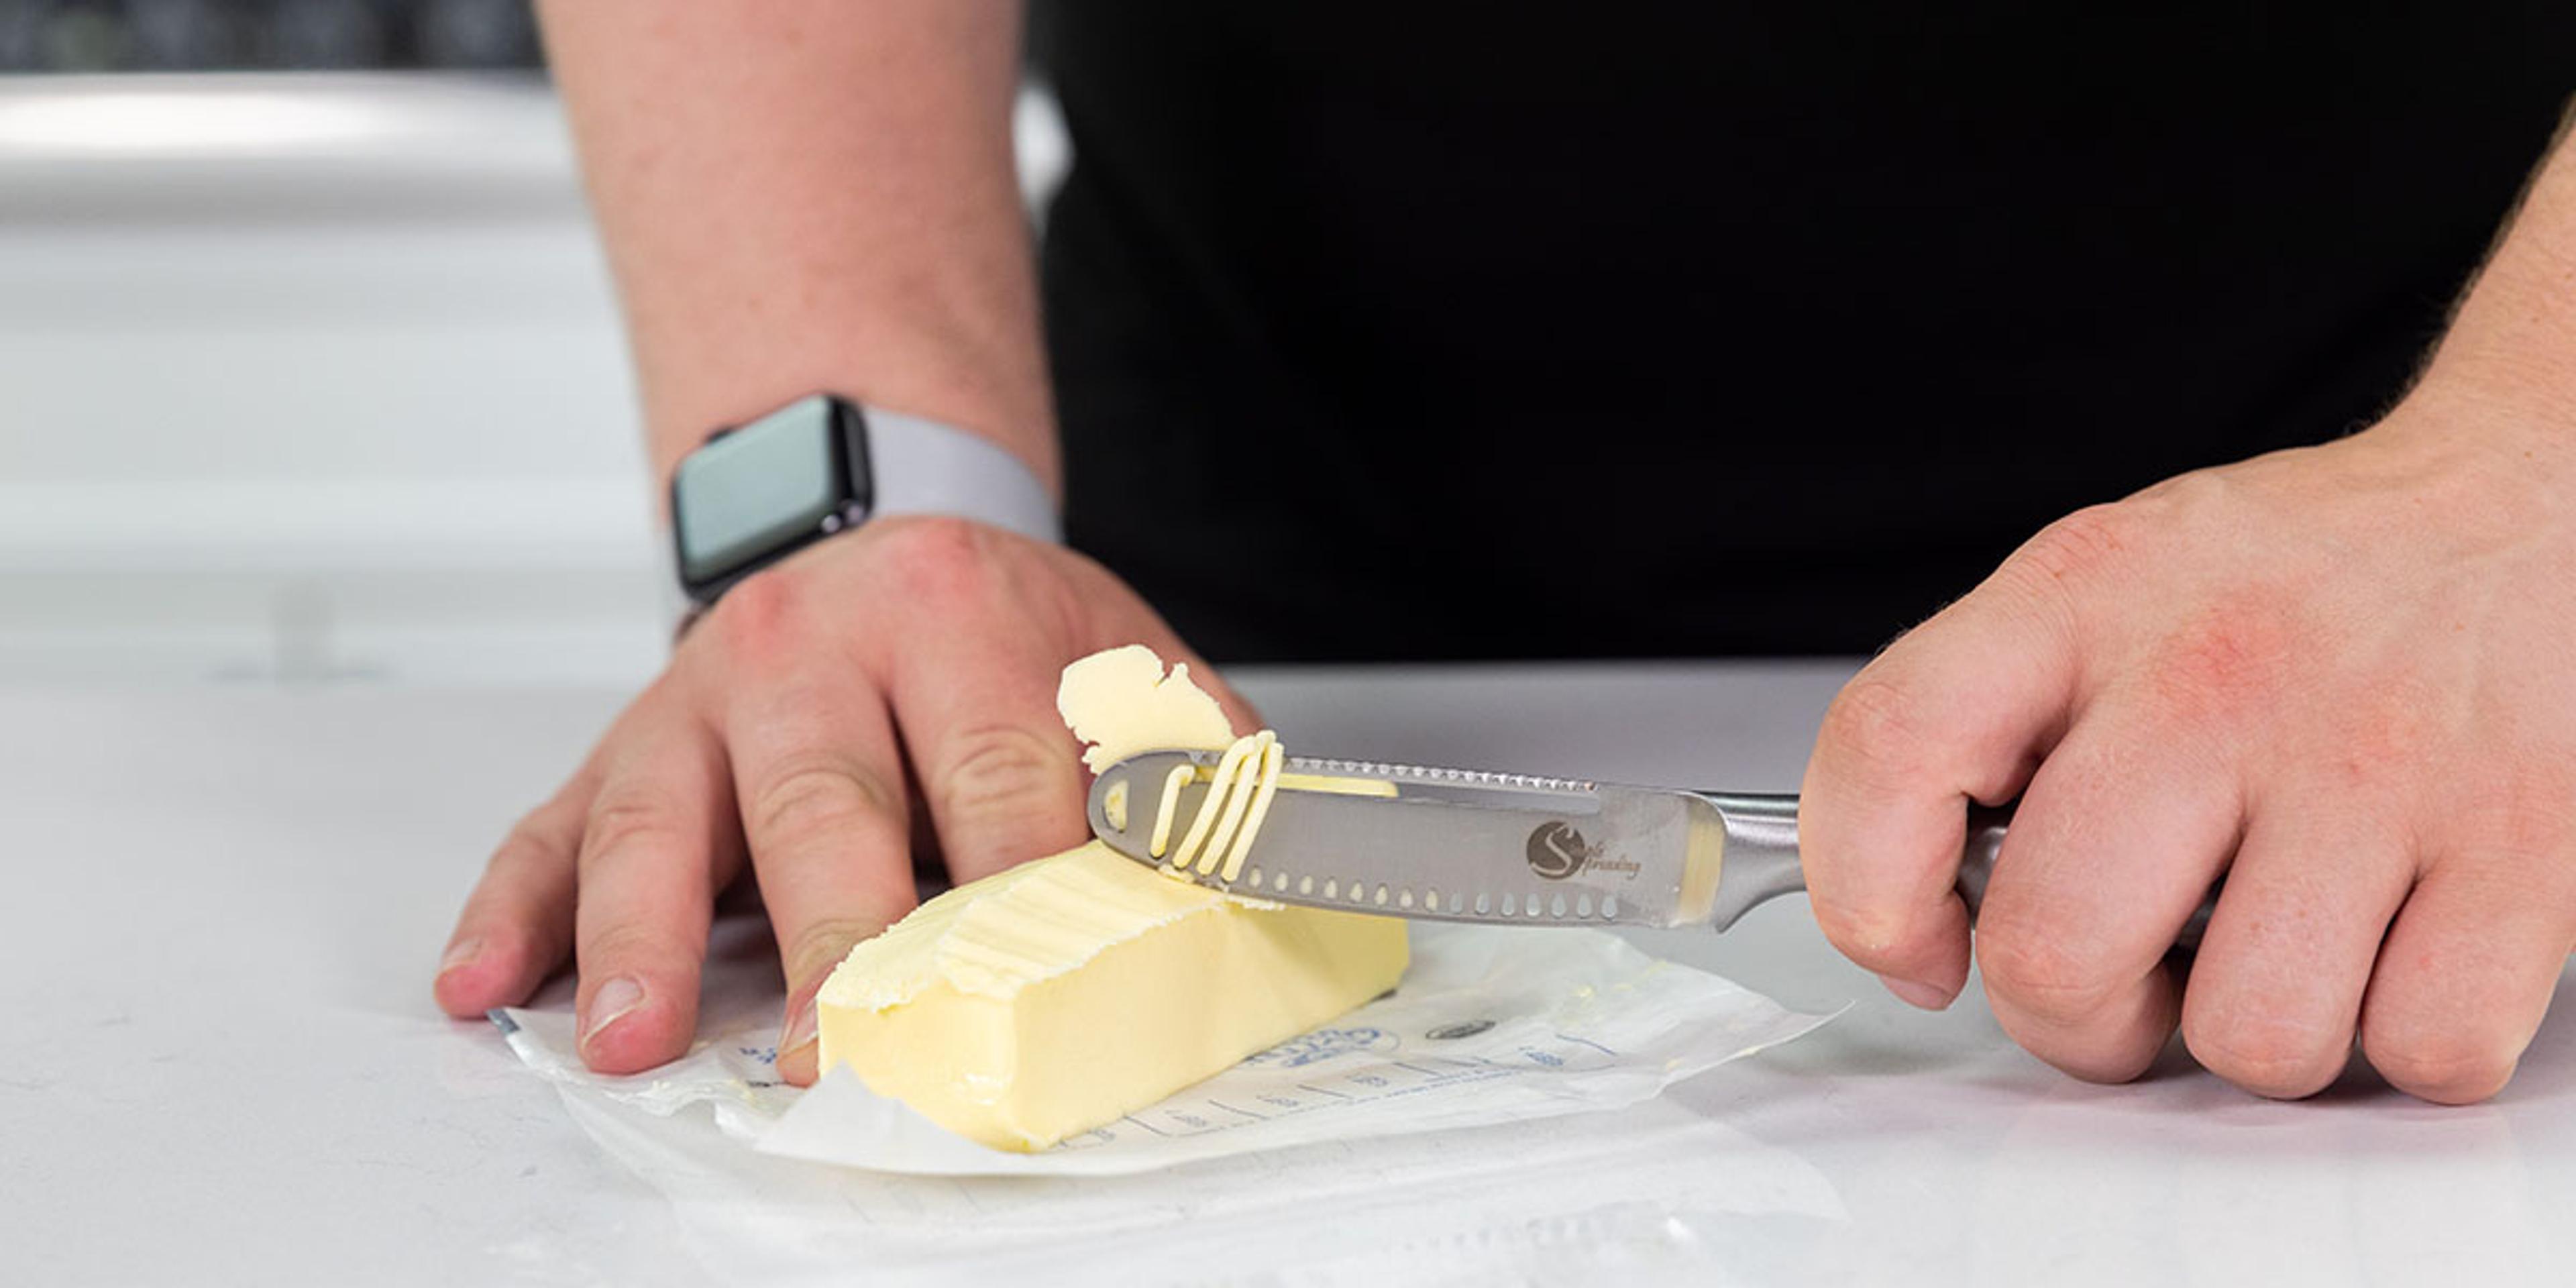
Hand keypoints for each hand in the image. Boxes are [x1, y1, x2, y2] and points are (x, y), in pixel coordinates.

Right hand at [431, 516, 1247, 1083]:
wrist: (878, 514)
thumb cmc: (998, 634)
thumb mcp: (1121, 663)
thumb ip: (1193, 775)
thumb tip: (1265, 891)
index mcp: (957, 618)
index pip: (1001, 781)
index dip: (1021, 903)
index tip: (1035, 1006)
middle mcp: (814, 647)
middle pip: (828, 809)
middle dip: (838, 942)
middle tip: (844, 1053)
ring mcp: (703, 698)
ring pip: (659, 820)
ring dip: (643, 940)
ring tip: (636, 1037)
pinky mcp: (623, 745)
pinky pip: (551, 828)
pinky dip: (514, 909)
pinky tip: (484, 979)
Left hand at [1800, 387, 2575, 1102]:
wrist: (2535, 503)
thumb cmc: (2304, 581)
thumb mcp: (2108, 586)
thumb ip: (1987, 723)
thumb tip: (1917, 917)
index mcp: (2085, 597)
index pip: (1890, 747)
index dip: (1865, 892)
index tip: (1917, 946)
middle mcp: (2219, 675)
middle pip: (2055, 948)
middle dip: (2073, 1018)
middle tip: (2123, 979)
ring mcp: (2378, 763)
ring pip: (2246, 1038)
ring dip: (2253, 1034)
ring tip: (2282, 941)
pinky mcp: (2528, 847)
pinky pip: (2421, 1052)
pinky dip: (2409, 1039)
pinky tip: (2399, 942)